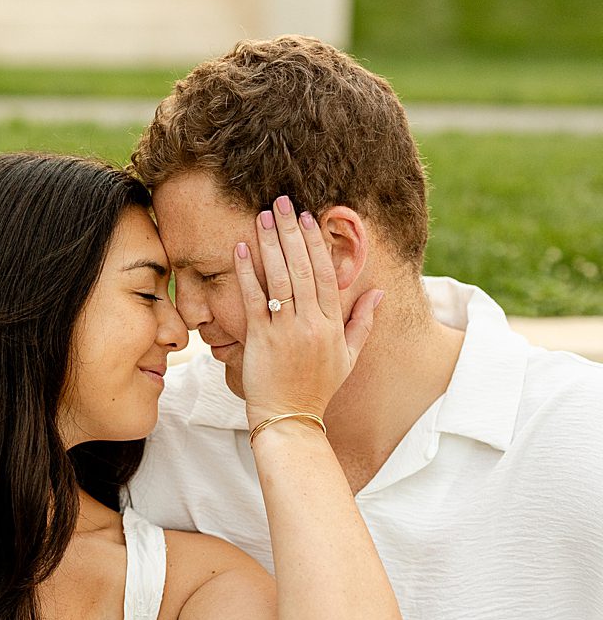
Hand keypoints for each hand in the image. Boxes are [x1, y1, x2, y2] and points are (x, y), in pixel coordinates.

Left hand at [233, 195, 383, 428]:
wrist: (290, 418)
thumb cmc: (318, 387)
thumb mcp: (349, 356)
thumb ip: (362, 322)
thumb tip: (379, 293)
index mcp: (333, 324)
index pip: (326, 273)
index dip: (317, 243)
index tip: (309, 217)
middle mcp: (311, 323)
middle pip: (303, 268)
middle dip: (292, 232)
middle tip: (282, 202)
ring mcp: (285, 330)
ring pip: (279, 278)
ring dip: (270, 244)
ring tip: (262, 216)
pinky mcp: (260, 338)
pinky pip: (253, 299)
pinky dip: (246, 272)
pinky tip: (240, 249)